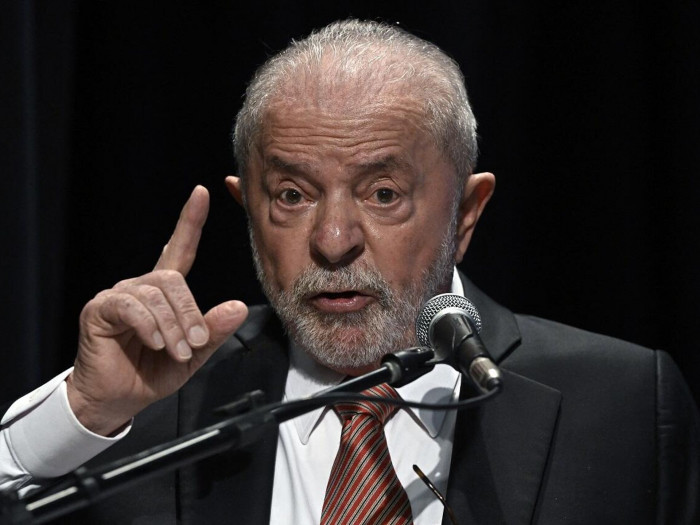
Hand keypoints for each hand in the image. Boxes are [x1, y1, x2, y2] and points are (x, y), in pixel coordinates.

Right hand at [67, 186, 247, 435]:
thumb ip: (213, 332)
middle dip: (191, 314)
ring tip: (177, 352)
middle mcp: (141, 288)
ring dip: (173, 326)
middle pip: (174, 279)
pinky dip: (150, 326)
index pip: (179, 249)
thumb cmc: (151, 374)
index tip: (201, 193)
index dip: (190, 221)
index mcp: (164, 294)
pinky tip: (156, 343)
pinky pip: (131, 306)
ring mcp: (118, 296)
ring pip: (156, 293)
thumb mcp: (193, 355)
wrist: (117, 401)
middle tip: (195, 344)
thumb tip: (238, 306)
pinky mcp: (100, 310)